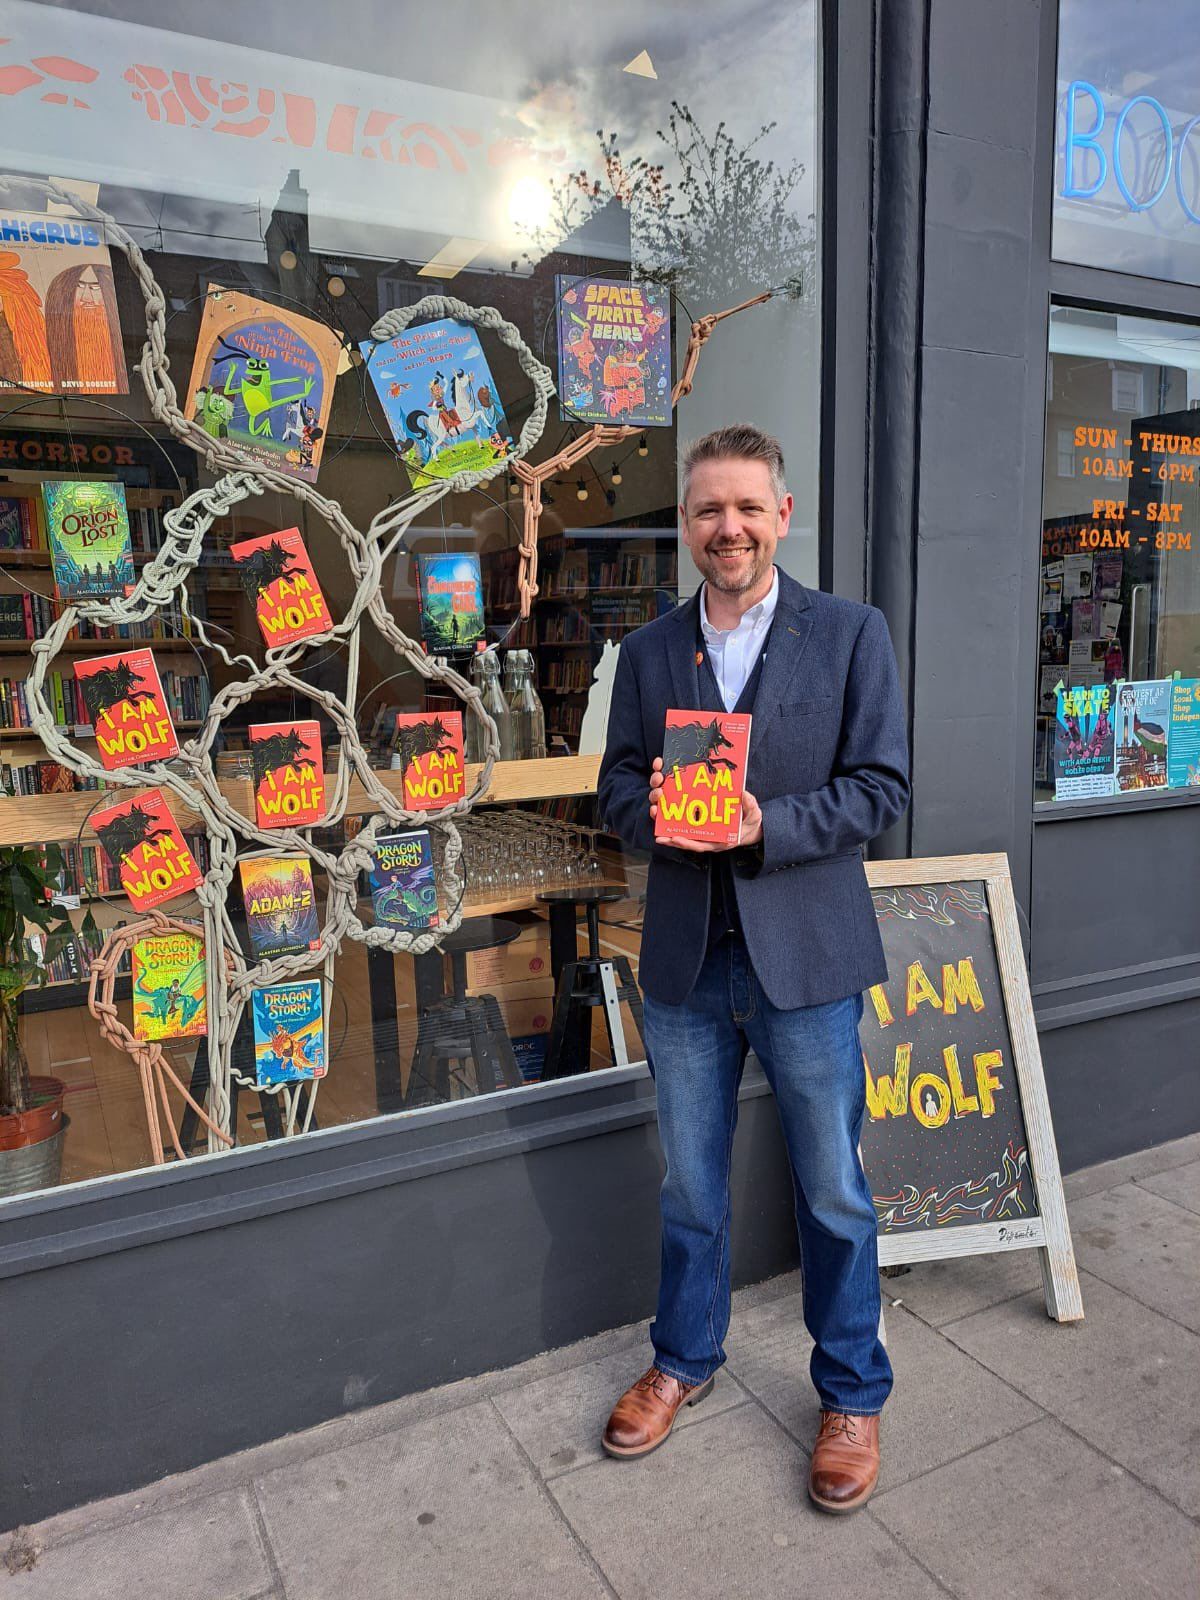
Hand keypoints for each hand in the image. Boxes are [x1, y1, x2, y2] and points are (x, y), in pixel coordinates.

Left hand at [649, 756, 763, 853]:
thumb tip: (743, 794)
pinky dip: (678, 825)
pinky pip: (689, 828)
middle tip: (660, 837)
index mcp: (721, 840)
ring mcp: (706, 835)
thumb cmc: (752, 822)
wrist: (752, 826)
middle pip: (689, 843)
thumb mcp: (754, 815)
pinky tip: (668, 818)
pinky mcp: (704, 829)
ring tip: (659, 830)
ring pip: (686, 836)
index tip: (675, 839)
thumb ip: (750, 806)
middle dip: (674, 841)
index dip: (688, 843)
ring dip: (672, 834)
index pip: (701, 845)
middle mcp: (711, 840)